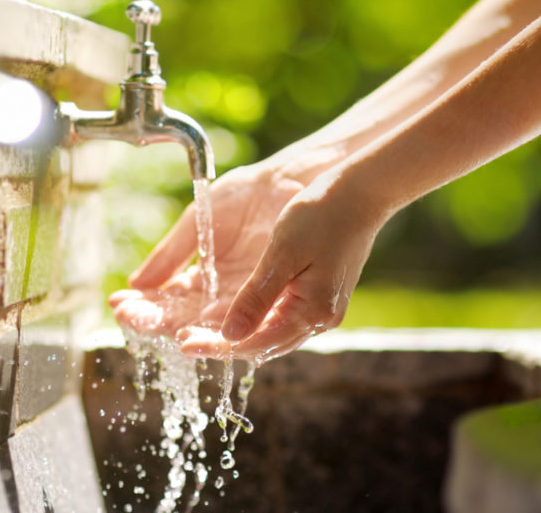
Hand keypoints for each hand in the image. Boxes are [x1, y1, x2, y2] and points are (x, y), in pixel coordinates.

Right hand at [109, 163, 304, 338]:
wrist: (287, 181)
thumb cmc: (244, 196)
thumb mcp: (198, 223)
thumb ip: (170, 255)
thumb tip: (136, 284)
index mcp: (201, 278)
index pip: (165, 301)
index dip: (142, 306)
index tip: (118, 305)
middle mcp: (220, 297)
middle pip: (182, 319)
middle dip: (154, 320)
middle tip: (130, 319)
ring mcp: (245, 300)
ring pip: (211, 326)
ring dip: (187, 330)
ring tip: (167, 329)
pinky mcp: (271, 299)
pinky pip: (246, 321)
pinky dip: (225, 327)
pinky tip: (202, 326)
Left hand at [178, 169, 384, 362]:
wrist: (359, 193)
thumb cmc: (321, 215)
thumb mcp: (282, 254)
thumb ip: (256, 297)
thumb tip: (229, 335)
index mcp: (311, 312)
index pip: (255, 343)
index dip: (217, 346)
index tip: (184, 343)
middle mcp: (317, 319)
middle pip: (259, 344)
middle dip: (219, 343)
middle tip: (181, 339)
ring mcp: (318, 309)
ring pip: (267, 333)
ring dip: (232, 333)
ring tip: (193, 329)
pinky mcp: (315, 296)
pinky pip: (275, 317)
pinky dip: (248, 318)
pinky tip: (225, 312)